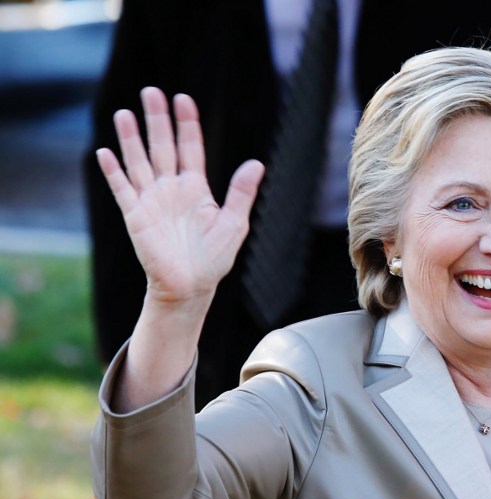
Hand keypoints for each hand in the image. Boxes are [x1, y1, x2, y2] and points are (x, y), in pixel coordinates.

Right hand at [96, 87, 264, 305]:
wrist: (191, 286)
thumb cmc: (214, 258)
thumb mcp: (234, 223)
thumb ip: (241, 193)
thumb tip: (257, 163)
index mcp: (196, 188)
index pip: (190, 148)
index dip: (186, 124)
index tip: (183, 99)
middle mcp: (172, 189)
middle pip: (162, 147)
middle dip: (157, 120)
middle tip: (151, 91)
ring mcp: (152, 201)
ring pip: (139, 162)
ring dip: (131, 139)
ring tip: (124, 113)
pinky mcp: (135, 216)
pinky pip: (122, 190)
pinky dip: (113, 172)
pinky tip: (105, 152)